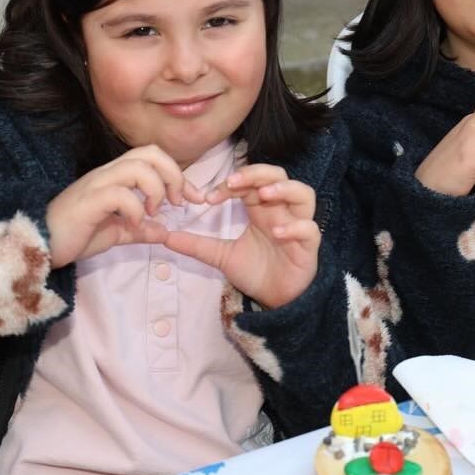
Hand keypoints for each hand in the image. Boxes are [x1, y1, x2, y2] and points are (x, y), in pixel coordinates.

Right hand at [45, 145, 202, 267]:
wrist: (39, 246)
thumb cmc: (75, 236)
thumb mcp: (115, 233)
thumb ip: (139, 229)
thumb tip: (165, 232)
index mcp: (115, 177)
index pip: (152, 157)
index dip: (178, 174)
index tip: (193, 198)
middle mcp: (107, 174)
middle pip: (149, 153)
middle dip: (173, 174)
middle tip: (177, 202)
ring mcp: (96, 185)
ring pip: (137, 166)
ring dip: (155, 189)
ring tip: (153, 211)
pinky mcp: (88, 201)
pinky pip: (119, 193)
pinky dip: (135, 208)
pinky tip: (134, 223)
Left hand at [164, 164, 320, 308]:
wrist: (275, 300)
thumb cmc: (256, 272)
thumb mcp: (221, 256)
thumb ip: (196, 245)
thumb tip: (164, 237)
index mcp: (262, 209)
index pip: (251, 181)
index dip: (233, 181)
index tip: (208, 198)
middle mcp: (281, 212)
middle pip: (279, 176)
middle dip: (257, 174)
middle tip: (233, 183)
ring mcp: (298, 226)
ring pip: (304, 194)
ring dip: (284, 189)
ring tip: (263, 196)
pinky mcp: (308, 247)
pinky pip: (310, 229)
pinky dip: (296, 226)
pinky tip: (277, 232)